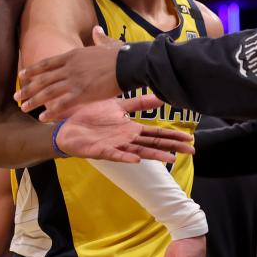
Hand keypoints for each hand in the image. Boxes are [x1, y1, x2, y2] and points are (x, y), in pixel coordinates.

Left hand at [16, 26, 123, 121]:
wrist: (129, 63)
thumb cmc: (121, 54)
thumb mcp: (106, 43)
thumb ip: (99, 38)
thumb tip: (97, 30)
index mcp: (73, 55)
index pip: (47, 64)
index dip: (32, 70)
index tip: (21, 75)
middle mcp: (69, 67)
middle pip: (43, 79)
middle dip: (27, 88)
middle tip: (16, 96)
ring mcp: (74, 80)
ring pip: (48, 91)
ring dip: (34, 100)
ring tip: (23, 108)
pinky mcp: (83, 93)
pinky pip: (62, 103)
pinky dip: (51, 111)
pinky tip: (42, 117)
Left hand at [55, 95, 193, 163]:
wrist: (66, 125)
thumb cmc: (90, 117)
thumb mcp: (117, 105)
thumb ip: (137, 103)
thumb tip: (158, 97)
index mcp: (130, 129)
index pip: (156, 133)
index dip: (172, 136)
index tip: (189, 139)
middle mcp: (126, 139)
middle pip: (152, 144)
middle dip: (171, 147)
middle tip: (190, 151)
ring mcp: (114, 146)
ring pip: (138, 151)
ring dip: (153, 155)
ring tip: (169, 159)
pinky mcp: (101, 150)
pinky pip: (115, 154)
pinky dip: (125, 157)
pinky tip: (137, 159)